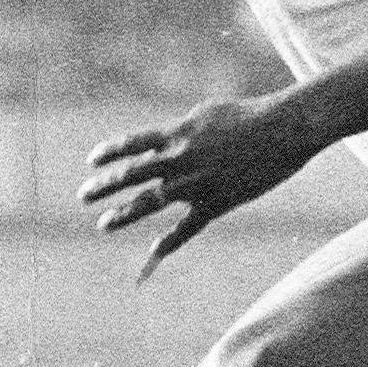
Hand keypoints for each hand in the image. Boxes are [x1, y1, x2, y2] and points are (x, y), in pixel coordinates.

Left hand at [79, 92, 322, 280]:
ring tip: (103, 224)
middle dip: (104, 187)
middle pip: (132, 175)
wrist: (284, 129)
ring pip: (151, 203)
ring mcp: (197, 182)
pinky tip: (154, 251)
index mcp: (177, 133)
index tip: (91, 161)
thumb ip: (179, 131)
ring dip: (124, 215)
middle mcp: (181, 158)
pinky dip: (170, 241)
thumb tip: (158, 146)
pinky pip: (188, 227)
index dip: (109, 153)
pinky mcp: (218, 202)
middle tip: (83, 197)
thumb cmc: (247, 116)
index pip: (132, 144)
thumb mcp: (205, 115)